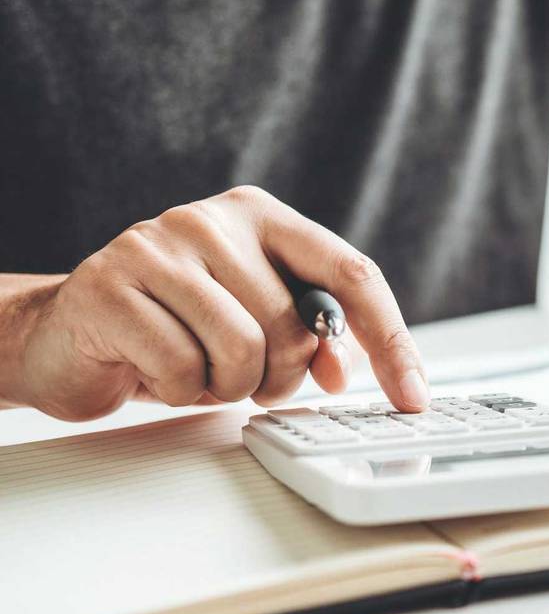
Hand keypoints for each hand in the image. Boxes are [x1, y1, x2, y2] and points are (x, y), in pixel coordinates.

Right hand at [15, 186, 428, 420]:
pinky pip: (183, 369)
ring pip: (245, 349)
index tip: (414, 396)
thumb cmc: (175, 328)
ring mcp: (159, 244)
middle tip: (239, 375)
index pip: (352, 273)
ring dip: (227, 387)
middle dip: (279, 375)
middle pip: (298, 326)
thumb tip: (341, 366)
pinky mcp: (112, 284)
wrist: (68, 332)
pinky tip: (153, 369)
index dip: (390, 340)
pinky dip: (178, 391)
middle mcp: (214, 220)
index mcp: (263, 218)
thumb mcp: (255, 325)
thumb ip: (310, 336)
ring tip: (195, 369)